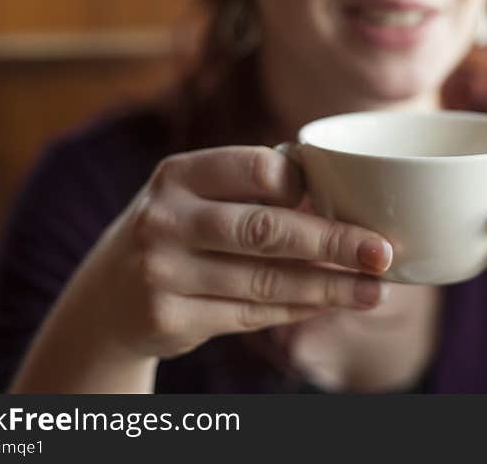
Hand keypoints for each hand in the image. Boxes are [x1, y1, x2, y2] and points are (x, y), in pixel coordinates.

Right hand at [67, 146, 392, 359]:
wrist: (104, 299)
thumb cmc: (175, 231)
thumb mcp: (194, 195)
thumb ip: (250, 187)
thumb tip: (335, 186)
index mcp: (179, 174)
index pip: (257, 168)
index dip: (305, 184)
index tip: (350, 196)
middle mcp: (165, 219)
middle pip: (265, 230)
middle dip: (333, 243)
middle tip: (382, 253)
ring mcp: (162, 271)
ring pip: (264, 280)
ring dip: (328, 287)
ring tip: (374, 290)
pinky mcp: (169, 318)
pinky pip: (250, 314)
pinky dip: (297, 309)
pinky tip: (329, 304)